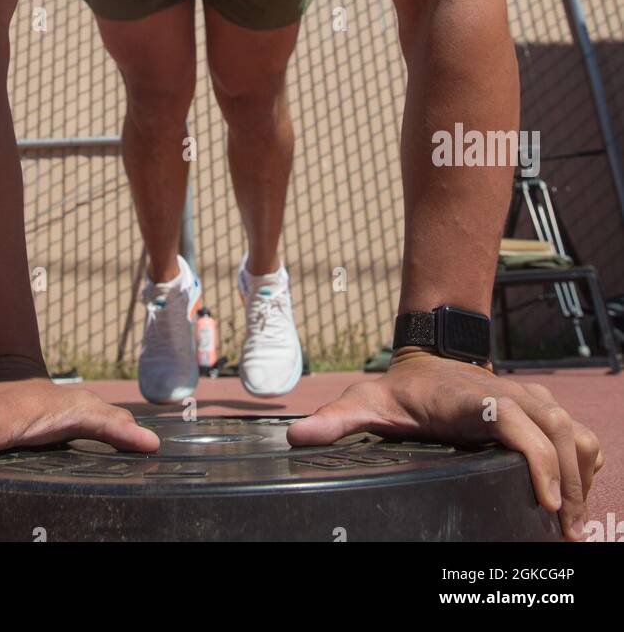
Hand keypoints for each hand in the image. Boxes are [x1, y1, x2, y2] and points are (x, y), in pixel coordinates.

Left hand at [286, 347, 602, 541]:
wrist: (429, 351)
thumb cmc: (402, 386)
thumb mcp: (365, 401)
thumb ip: (335, 421)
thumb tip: (297, 440)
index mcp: (468, 397)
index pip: (512, 418)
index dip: (535, 456)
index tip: (546, 498)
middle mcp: (506, 394)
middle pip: (555, 430)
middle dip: (566, 479)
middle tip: (561, 529)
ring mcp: (528, 399)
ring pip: (573, 430)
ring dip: (579, 474)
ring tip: (570, 523)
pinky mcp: (540, 408)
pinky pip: (577, 432)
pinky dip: (584, 462)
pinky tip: (575, 496)